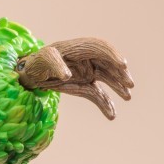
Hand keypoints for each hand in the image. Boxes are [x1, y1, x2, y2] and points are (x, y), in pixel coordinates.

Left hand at [17, 37, 133, 119]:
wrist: (33, 74)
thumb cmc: (39, 62)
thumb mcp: (44, 61)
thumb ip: (55, 66)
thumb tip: (66, 75)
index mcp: (80, 48)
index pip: (101, 48)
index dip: (113, 55)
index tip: (123, 65)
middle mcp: (88, 59)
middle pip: (109, 64)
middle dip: (120, 74)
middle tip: (130, 84)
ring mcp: (89, 72)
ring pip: (108, 79)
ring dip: (118, 88)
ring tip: (128, 97)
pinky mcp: (86, 85)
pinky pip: (98, 95)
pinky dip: (105, 104)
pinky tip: (111, 116)